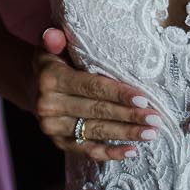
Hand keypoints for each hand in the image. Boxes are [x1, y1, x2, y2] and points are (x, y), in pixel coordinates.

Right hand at [30, 27, 162, 161]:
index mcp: (51, 80)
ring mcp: (53, 128)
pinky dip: (110, 153)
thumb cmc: (54, 59)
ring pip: (96, 132)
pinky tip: (132, 151)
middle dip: (129, 116)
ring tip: (151, 133)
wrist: (33, 84)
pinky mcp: (59, 143)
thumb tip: (54, 35)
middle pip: (97, 111)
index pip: (91, 87)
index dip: (118, 94)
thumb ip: (54, 39)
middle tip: (156, 118)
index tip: (143, 99)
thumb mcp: (50, 45)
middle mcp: (49, 106)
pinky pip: (87, 150)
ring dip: (126, 134)